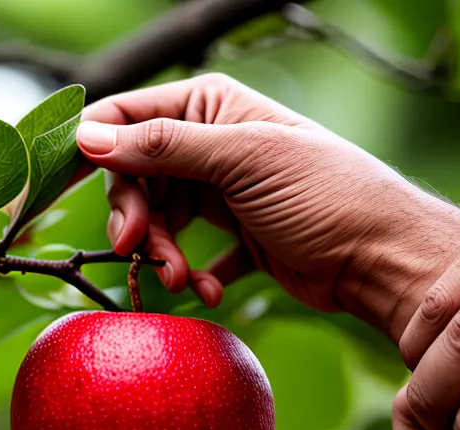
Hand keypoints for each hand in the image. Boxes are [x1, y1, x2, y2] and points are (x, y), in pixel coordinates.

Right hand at [78, 74, 459, 339]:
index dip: (97, 154)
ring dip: (164, 256)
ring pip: (163, 224)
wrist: (382, 259)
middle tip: (138, 253)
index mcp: (212, 107)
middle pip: (137, 179)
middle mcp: (213, 148)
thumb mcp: (242, 160)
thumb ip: (164, 148)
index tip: (78, 196)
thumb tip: (88, 136)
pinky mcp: (241, 241)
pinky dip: (196, 277)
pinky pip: (196, 258)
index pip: (127, 118)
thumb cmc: (325, 195)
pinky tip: (210, 292)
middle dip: (136, 219)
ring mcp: (226, 196)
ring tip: (183, 282)